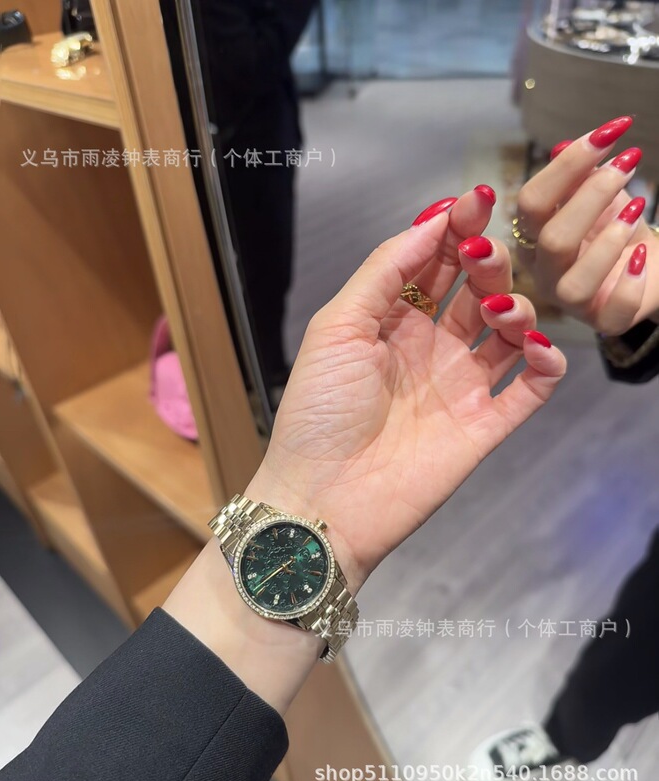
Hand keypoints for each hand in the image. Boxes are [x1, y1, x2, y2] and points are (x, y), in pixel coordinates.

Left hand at [248, 188, 566, 593]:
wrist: (323, 497)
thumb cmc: (318, 410)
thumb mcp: (337, 326)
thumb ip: (385, 270)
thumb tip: (433, 220)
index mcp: (392, 320)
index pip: (435, 263)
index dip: (455, 230)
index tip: (476, 201)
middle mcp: (430, 347)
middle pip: (476, 290)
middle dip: (487, 263)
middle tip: (485, 255)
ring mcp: (459, 387)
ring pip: (509, 333)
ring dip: (517, 310)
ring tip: (499, 310)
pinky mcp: (483, 426)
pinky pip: (529, 389)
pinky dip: (544, 364)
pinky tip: (536, 349)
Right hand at [516, 116, 658, 334]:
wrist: (647, 263)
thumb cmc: (614, 228)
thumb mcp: (599, 196)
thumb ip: (580, 175)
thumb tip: (564, 147)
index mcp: (532, 236)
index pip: (532, 202)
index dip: (567, 166)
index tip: (609, 133)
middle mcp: (543, 271)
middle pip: (552, 240)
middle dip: (592, 195)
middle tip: (627, 164)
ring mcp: (570, 301)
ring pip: (575, 282)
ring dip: (609, 242)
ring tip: (637, 210)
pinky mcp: (604, 320)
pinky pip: (611, 312)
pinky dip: (630, 283)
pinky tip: (642, 256)